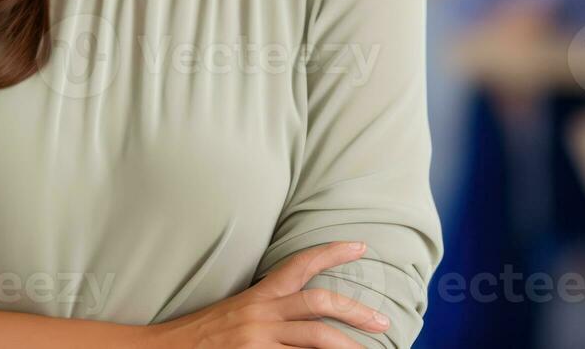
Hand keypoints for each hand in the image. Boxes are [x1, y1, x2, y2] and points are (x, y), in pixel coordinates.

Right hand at [141, 241, 388, 347]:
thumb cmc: (202, 335)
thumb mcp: (237, 313)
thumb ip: (269, 309)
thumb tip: (306, 313)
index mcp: (258, 297)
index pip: (300, 265)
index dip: (332, 252)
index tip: (360, 246)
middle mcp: (262, 314)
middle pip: (319, 302)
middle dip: (355, 309)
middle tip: (381, 319)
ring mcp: (259, 341)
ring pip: (316, 338)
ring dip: (346, 346)